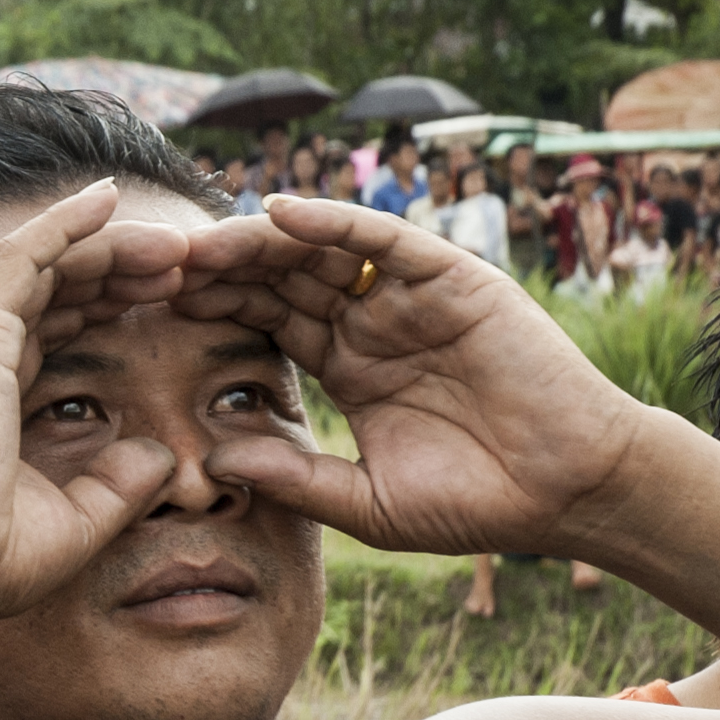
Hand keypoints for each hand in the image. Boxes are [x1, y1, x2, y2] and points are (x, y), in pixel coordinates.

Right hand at [0, 181, 189, 625]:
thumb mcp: (74, 521)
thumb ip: (117, 486)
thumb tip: (161, 458)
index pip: (53, 324)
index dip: (111, 305)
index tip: (173, 299)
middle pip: (54, 286)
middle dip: (121, 268)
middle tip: (187, 263)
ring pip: (46, 263)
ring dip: (111, 245)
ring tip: (176, 245)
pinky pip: (22, 255)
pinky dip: (65, 223)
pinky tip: (110, 200)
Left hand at [168, 195, 647, 553]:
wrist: (570, 495)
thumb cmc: (476, 503)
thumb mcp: (364, 502)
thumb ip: (294, 477)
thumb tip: (213, 460)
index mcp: (347, 365)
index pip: (265, 323)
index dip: (213, 313)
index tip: (149, 313)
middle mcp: (373, 322)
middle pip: (281, 279)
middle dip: (221, 271)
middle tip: (153, 269)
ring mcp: (410, 297)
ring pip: (321, 250)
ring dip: (259, 242)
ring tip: (200, 244)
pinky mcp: (453, 280)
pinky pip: (384, 239)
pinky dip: (334, 222)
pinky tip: (280, 215)